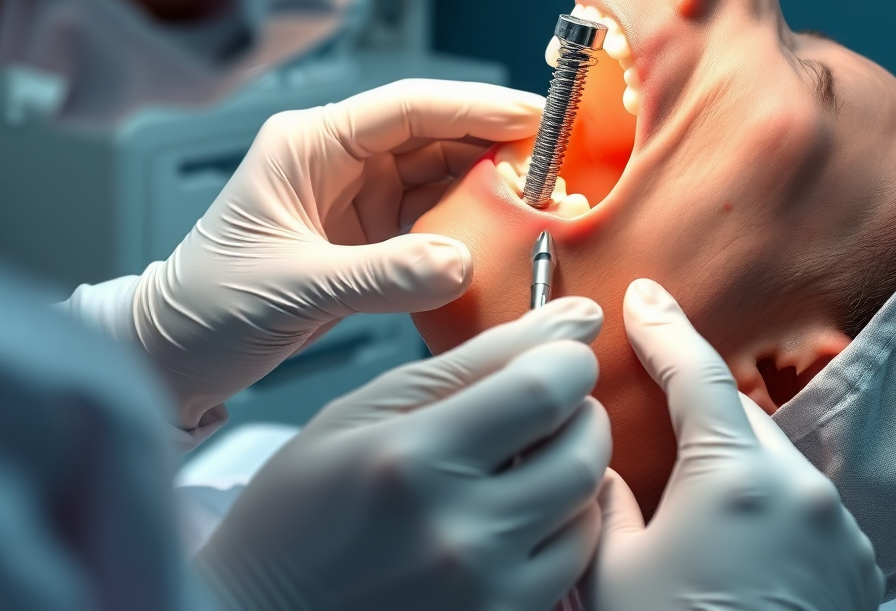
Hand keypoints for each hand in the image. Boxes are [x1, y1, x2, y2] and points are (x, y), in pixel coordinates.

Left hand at [132, 79, 543, 427]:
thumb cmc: (208, 307)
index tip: (532, 115)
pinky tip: (505, 227)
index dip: (474, 106)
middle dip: (493, 142)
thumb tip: (461, 262)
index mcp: (310, 145)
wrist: (174, 355)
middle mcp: (337, 161)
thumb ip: (381, 275)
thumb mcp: (294, 287)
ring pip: (438, 172)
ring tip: (542, 193)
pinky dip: (470, 220)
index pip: (406, 108)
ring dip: (488, 181)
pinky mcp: (368, 235)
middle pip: (432, 134)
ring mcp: (356, 197)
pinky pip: (432, 215)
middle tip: (554, 159)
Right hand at [196, 297, 610, 610]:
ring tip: (525, 458)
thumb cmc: (300, 511)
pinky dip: (562, 524)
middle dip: (579, 410)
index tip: (557, 356)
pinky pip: (573, 563)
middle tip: (544, 405)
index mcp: (412, 458)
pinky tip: (518, 511)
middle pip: (582, 448)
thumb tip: (572, 317)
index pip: (544, 387)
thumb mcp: (365, 411)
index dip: (567, 359)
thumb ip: (470, 361)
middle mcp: (456, 532)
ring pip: (589, 506)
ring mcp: (483, 593)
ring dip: (573, 467)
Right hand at [582, 279, 883, 610]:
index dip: (664, 328)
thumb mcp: (613, 575)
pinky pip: (802, 503)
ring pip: (773, 458)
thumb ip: (606, 500)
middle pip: (740, 415)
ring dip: (731, 453)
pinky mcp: (856, 569)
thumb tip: (603, 464)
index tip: (643, 296)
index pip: (696, 373)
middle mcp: (802, 490)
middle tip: (651, 390)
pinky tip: (733, 527)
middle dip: (695, 400)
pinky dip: (765, 497)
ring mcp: (840, 531)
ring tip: (687, 479)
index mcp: (737, 478)